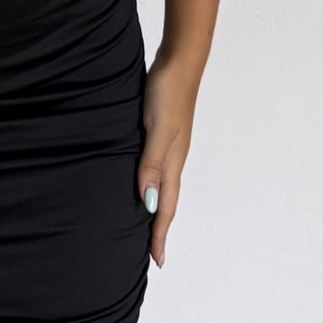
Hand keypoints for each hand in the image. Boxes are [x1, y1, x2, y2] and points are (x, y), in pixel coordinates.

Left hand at [136, 53, 199, 269]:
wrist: (179, 61)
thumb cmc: (168, 91)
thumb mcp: (157, 127)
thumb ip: (151, 162)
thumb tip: (148, 201)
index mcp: (173, 161)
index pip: (166, 206)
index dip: (160, 233)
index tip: (157, 261)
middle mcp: (173, 157)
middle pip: (167, 201)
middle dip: (160, 227)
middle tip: (152, 252)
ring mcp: (169, 144)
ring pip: (163, 184)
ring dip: (156, 207)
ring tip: (146, 224)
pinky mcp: (163, 131)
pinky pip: (157, 167)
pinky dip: (152, 183)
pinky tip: (143, 181)